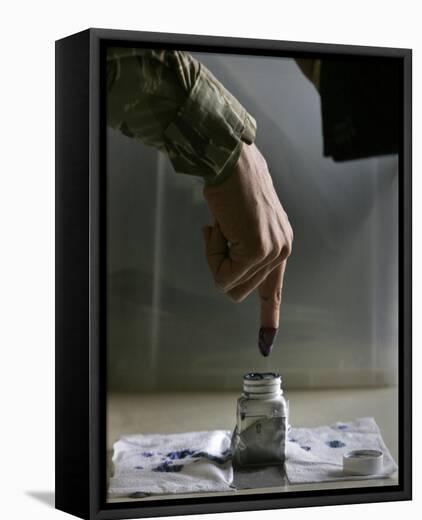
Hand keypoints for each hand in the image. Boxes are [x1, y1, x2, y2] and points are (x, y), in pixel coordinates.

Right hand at [202, 143, 292, 354]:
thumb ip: (243, 250)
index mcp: (280, 245)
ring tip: (220, 227)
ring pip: (229, 285)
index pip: (274, 289)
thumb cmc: (232, 187)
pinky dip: (211, 253)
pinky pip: (222, 274)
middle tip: (218, 235)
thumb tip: (229, 274)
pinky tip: (218, 226)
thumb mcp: (243, 224)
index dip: (268, 315)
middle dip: (220, 268)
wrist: (231, 161)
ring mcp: (272, 252)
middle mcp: (282, 251)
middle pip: (241, 292)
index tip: (267, 342)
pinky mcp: (257, 251)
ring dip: (215, 259)